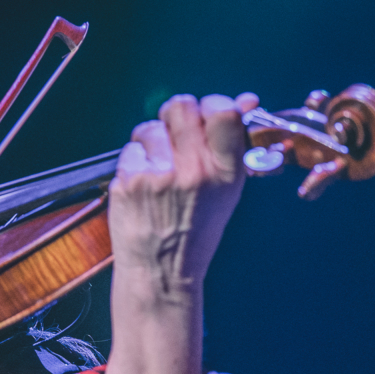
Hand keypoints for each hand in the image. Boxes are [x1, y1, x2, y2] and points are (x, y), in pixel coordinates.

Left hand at [108, 92, 258, 293]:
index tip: (204, 114)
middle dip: (175, 114)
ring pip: (150, 127)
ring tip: (157, 167)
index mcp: (225, 173)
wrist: (161, 273)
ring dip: (151, 141)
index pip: (222, 111)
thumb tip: (244, 100)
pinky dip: (133, 163)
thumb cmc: (195, 233)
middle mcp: (195, 172)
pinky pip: (130, 151)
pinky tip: (142, 185)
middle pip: (181, 106)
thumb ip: (232, 146)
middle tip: (174, 133)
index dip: (210, 104)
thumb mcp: (226, 192)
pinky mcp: (130, 182)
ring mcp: (160, 176)